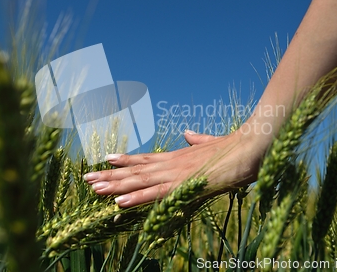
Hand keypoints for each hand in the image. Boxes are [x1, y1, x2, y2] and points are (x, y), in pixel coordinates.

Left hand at [83, 129, 262, 207]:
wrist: (250, 145)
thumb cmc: (234, 148)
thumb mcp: (211, 144)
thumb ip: (198, 140)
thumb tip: (188, 133)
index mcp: (177, 157)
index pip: (145, 159)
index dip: (125, 161)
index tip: (106, 160)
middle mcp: (171, 163)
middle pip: (135, 170)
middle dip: (110, 175)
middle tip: (86, 178)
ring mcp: (176, 173)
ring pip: (139, 181)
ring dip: (115, 186)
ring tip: (93, 188)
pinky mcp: (185, 185)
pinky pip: (156, 194)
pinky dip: (136, 198)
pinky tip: (119, 202)